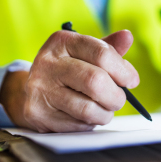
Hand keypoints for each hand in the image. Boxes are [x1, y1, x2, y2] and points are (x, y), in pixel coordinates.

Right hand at [0, 30, 138, 132]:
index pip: (101, 53)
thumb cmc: (66, 70)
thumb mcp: (84, 53)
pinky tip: (85, 116)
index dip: (123, 70)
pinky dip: (89, 124)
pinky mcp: (38, 114)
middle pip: (95, 82)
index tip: (131, 80)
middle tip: (118, 99)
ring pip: (88, 109)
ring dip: (105, 113)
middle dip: (116, 95)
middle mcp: (47, 63)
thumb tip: (127, 36)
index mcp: (62, 41)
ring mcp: (40, 89)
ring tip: (104, 109)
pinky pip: (77, 125)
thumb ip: (107, 47)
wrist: (29, 92)